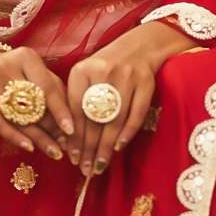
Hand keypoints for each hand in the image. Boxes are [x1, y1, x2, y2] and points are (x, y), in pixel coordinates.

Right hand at [0, 45, 73, 159]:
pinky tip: (30, 147)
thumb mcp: (39, 74)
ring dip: (37, 138)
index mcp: (24, 57)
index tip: (72, 131)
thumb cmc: (20, 72)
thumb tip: (70, 127)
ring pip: (16, 117)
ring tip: (53, 151)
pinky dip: (15, 137)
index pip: (46, 88)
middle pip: (31, 105)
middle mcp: (3, 66)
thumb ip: (55, 94)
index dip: (60, 111)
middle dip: (50, 129)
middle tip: (65, 146)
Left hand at [65, 21, 194, 176]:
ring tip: (99, 165)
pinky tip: (117, 148)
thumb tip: (68, 142)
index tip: (72, 157)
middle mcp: (103, 72)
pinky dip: (127, 133)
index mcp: (81, 71)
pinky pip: (136, 114)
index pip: (75, 110)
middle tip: (85, 169)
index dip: (74, 137)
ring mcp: (127, 76)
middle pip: (94, 118)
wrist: (138, 47)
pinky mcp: (146, 82)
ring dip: (106, 146)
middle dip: (89, 147)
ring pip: (114, 119)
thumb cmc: (105, 69)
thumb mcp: (86, 78)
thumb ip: (76, 103)